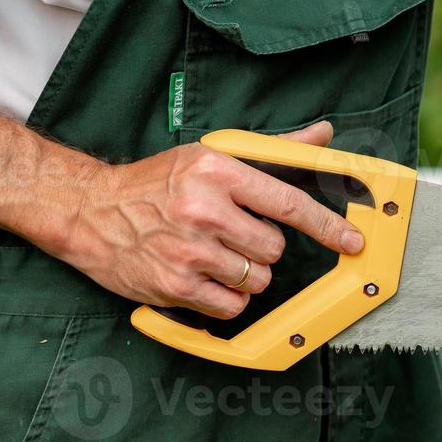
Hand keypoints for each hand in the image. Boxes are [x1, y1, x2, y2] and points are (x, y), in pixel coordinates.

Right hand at [57, 122, 362, 318]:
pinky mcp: (174, 285)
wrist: (90, 210)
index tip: (352, 241)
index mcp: (218, 171)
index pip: (289, 202)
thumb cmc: (157, 182)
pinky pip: (232, 305)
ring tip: (215, 254)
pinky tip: (206, 277)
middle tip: (233, 234)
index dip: (327, 226)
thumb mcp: (213, 155)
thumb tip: (324, 137)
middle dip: (263, 247)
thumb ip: (273, 151)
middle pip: (275, 248)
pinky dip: (228, 298)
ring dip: (246, 274)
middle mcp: (203, 209)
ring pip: (257, 279)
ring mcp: (188, 250)